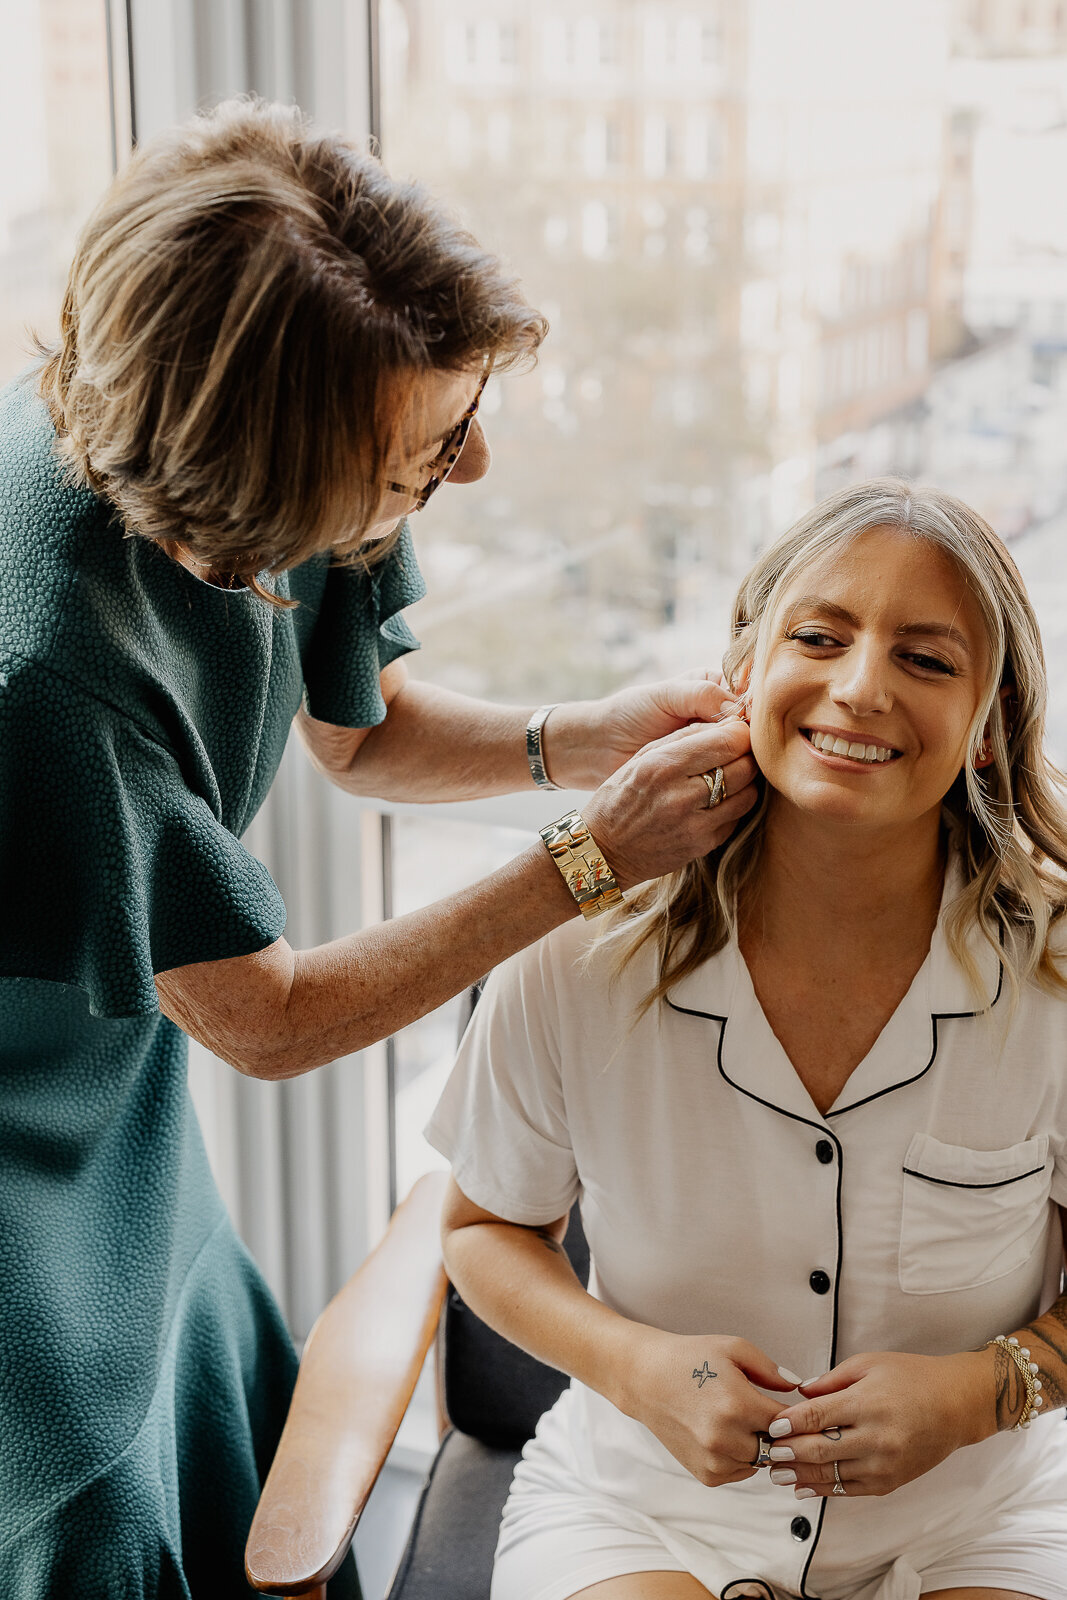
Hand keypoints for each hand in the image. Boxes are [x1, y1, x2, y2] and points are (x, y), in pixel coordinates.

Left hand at [544, 672, 738, 790]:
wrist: (602, 747)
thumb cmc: (630, 713)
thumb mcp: (665, 696)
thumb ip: (702, 695)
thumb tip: (740, 712)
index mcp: (715, 687)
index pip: (749, 698)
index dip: (751, 714)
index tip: (747, 727)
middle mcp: (720, 715)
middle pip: (751, 729)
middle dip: (745, 740)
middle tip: (736, 752)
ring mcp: (714, 745)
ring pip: (742, 753)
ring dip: (736, 761)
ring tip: (724, 766)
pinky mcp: (708, 771)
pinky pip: (728, 773)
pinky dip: (726, 776)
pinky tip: (720, 780)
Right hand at [581, 717, 758, 890]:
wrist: (603, 850)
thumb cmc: (621, 797)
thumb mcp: (641, 757)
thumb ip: (684, 737)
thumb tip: (727, 726)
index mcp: (662, 766)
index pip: (726, 742)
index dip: (739, 734)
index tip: (736, 734)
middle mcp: (680, 796)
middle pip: (743, 767)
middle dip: (746, 756)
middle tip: (737, 754)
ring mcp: (694, 825)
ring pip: (748, 795)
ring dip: (745, 783)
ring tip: (731, 777)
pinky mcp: (702, 845)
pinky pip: (736, 819)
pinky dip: (734, 807)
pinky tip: (718, 802)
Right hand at [613, 1331, 800, 1487]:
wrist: (645, 1378)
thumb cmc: (689, 1358)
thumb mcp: (733, 1348)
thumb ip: (770, 1369)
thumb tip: (796, 1388)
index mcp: (737, 1405)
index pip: (789, 1422)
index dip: (797, 1414)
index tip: (797, 1408)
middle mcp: (726, 1438)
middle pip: (778, 1446)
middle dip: (779, 1431)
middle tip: (768, 1412)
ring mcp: (714, 1460)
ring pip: (761, 1463)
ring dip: (760, 1446)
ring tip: (744, 1421)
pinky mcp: (705, 1474)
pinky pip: (740, 1472)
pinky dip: (741, 1457)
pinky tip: (728, 1434)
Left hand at [764, 1350, 991, 1499]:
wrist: (956, 1405)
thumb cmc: (912, 1377)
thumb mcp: (869, 1363)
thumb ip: (831, 1380)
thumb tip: (800, 1393)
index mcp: (867, 1403)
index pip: (817, 1417)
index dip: (789, 1424)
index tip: (770, 1426)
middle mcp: (876, 1438)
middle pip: (820, 1449)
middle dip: (788, 1453)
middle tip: (764, 1452)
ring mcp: (884, 1464)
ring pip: (831, 1475)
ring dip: (800, 1476)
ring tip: (776, 1473)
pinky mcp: (890, 1482)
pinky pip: (850, 1490)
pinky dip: (824, 1490)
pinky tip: (804, 1487)